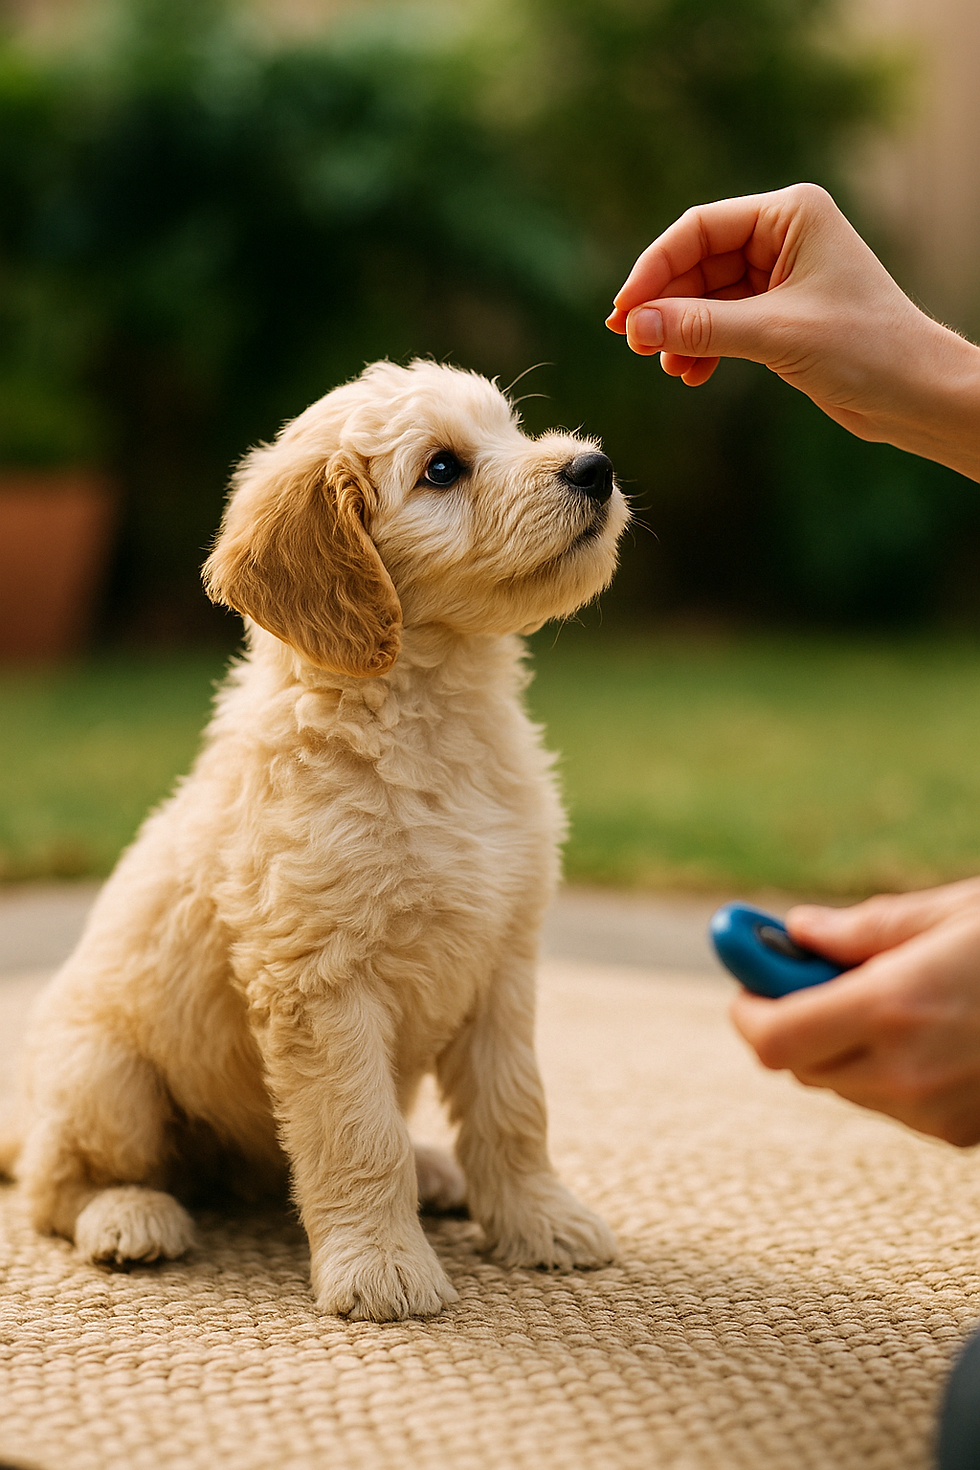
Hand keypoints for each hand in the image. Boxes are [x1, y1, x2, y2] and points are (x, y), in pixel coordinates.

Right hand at [606, 183, 979, 480]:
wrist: (914, 393)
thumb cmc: (864, 349)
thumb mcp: (773, 334)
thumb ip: (701, 327)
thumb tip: (637, 326)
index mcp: (790, 214)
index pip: (700, 228)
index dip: (655, 268)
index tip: (625, 311)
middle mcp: (783, 237)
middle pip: (698, 263)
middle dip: (665, 306)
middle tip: (635, 345)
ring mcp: (781, 276)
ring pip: (706, 298)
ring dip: (680, 332)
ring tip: (667, 366)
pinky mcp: (780, 315)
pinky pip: (723, 323)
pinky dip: (702, 347)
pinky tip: (691, 374)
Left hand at [731, 877, 979, 1144]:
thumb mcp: (950, 913)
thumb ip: (863, 930)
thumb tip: (797, 930)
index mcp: (893, 1006)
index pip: (773, 1038)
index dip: (748, 1010)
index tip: (748, 981)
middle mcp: (907, 1070)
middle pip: (801, 1066)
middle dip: (791, 1021)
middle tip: (805, 977)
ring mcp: (935, 1112)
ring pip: (845, 1087)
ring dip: (839, 1046)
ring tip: (888, 996)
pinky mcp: (961, 1136)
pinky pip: (891, 1104)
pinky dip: (884, 1070)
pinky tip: (928, 1031)